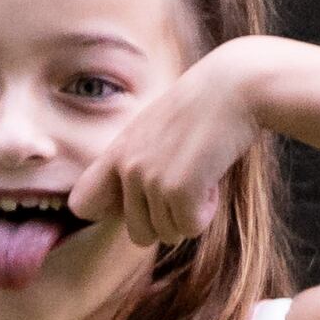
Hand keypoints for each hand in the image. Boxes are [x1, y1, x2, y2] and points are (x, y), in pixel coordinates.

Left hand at [72, 36, 269, 247]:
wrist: (237, 85)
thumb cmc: (207, 108)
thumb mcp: (158, 129)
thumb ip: (140, 161)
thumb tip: (138, 208)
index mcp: (118, 151)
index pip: (82, 204)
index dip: (110, 213)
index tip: (141, 203)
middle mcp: (127, 167)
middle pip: (139, 234)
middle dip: (168, 222)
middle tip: (188, 189)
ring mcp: (150, 180)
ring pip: (168, 233)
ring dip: (192, 212)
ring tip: (202, 172)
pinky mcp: (177, 191)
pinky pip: (190, 228)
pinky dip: (208, 212)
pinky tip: (212, 177)